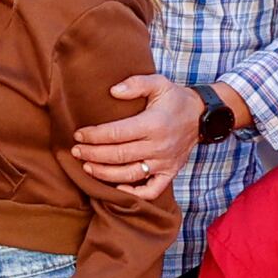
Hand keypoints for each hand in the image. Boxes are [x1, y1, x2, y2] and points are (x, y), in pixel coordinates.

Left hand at [69, 73, 210, 206]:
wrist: (202, 116)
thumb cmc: (174, 99)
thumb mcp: (159, 83)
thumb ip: (136, 83)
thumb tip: (113, 91)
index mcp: (153, 124)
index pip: (116, 134)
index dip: (94, 135)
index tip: (78, 135)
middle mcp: (158, 146)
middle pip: (118, 156)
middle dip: (93, 155)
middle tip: (76, 152)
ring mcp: (164, 163)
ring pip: (129, 175)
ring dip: (105, 174)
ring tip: (87, 168)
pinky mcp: (170, 173)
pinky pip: (151, 191)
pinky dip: (134, 194)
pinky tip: (117, 188)